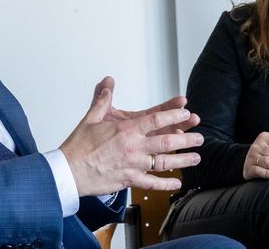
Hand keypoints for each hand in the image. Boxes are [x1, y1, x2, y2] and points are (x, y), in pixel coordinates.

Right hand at [60, 76, 202, 195]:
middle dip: (186, 138)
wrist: (69, 171)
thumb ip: (103, 99)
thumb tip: (108, 82)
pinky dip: (166, 184)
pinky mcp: (129, 180)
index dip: (174, 115)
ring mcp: (133, 165)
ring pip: (164, 163)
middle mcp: (133, 147)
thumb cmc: (78, 147)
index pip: (156, 119)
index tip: (186, 113)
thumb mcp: (91, 118)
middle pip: (166, 141)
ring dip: (182, 160)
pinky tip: (177, 183)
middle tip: (199, 137)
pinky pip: (152, 183)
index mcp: (126, 130)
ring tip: (196, 158)